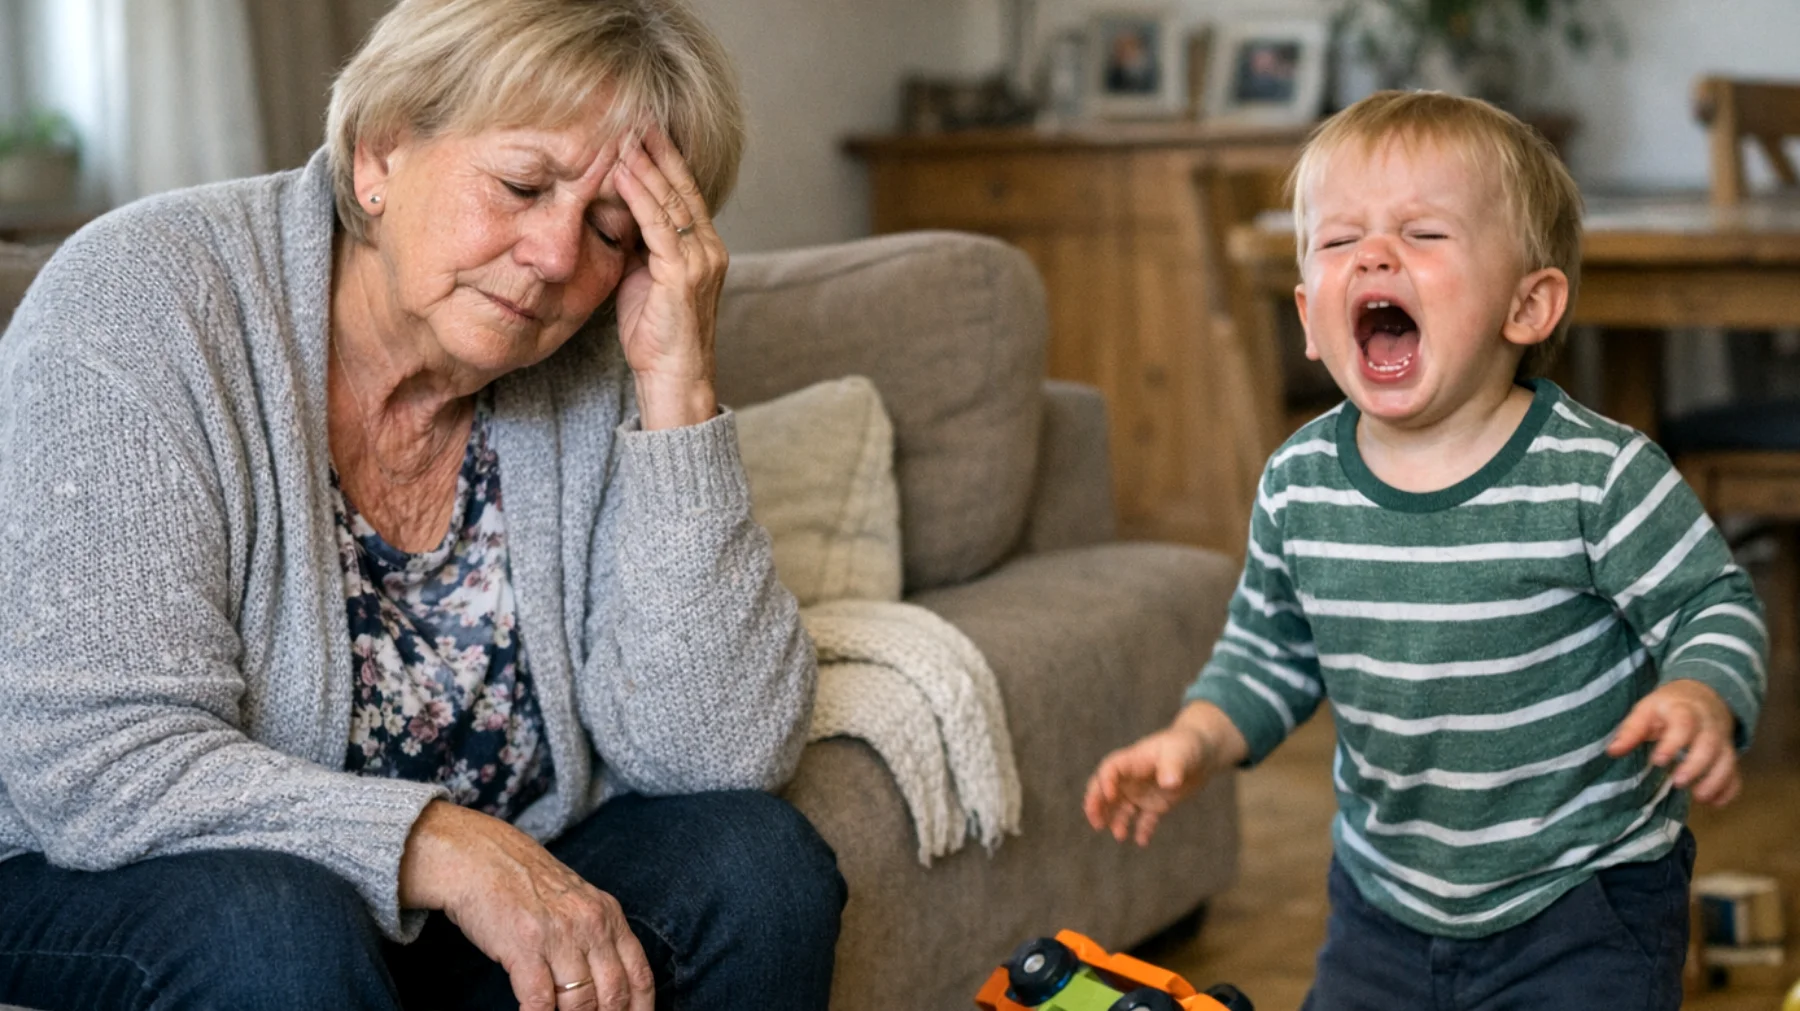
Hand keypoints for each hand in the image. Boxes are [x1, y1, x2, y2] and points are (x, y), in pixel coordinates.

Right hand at [400, 801, 653, 1010]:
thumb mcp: (577, 902)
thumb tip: (610, 989)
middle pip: (614, 995)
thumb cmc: (526, 884)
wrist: (479, 857)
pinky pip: (540, 1002)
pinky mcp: (524, 947)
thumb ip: (597, 937)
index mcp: (609, 915)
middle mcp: (591, 925)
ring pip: (580, 1004)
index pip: (640, 976)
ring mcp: (559, 936)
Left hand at [611, 126, 725, 430]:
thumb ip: (640, 248)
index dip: (665, 161)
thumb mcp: (644, 282)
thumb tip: (615, 217)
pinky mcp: (682, 276)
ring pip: (670, 201)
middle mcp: (709, 250)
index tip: (644, 131)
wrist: (672, 379)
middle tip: (635, 116)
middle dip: (657, 151)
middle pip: (681, 188)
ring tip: (623, 134)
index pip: (684, 194)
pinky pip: (658, 226)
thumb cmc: (656, 337)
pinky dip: (638, 196)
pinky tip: (621, 174)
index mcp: (703, 250)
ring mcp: (699, 262)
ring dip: (644, 165)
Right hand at [1083, 702, 1246, 846]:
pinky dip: (1142, 831)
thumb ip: (1172, 766)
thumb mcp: (1180, 752)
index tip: (1110, 797)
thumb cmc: (1188, 745)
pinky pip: (1145, 821)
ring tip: (1120, 836)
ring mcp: (1143, 792)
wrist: (1205, 752)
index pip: (1110, 770)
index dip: (1105, 783)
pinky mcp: (1156, 805)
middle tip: (1096, 823)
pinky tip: (1142, 842)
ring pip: (1121, 809)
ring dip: (1117, 822)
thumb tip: (1169, 784)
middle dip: (1097, 806)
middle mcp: (1132, 778)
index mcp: (1132, 760)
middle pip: (1105, 791)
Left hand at [1607, 679, 1740, 805]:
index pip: (1684, 724)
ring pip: (1727, 760)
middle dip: (1696, 766)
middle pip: (1710, 744)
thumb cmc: (1667, 708)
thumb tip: (1612, 751)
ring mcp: (1723, 741)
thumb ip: (1631, 730)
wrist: (1702, 697)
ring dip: (1716, 781)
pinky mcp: (1729, 756)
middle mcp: (1708, 726)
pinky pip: (1736, 773)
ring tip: (1698, 797)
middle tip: (1678, 782)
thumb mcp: (1646, 710)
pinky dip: (1729, 789)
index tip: (1658, 761)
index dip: (1673, 743)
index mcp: (1684, 711)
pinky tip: (1714, 803)